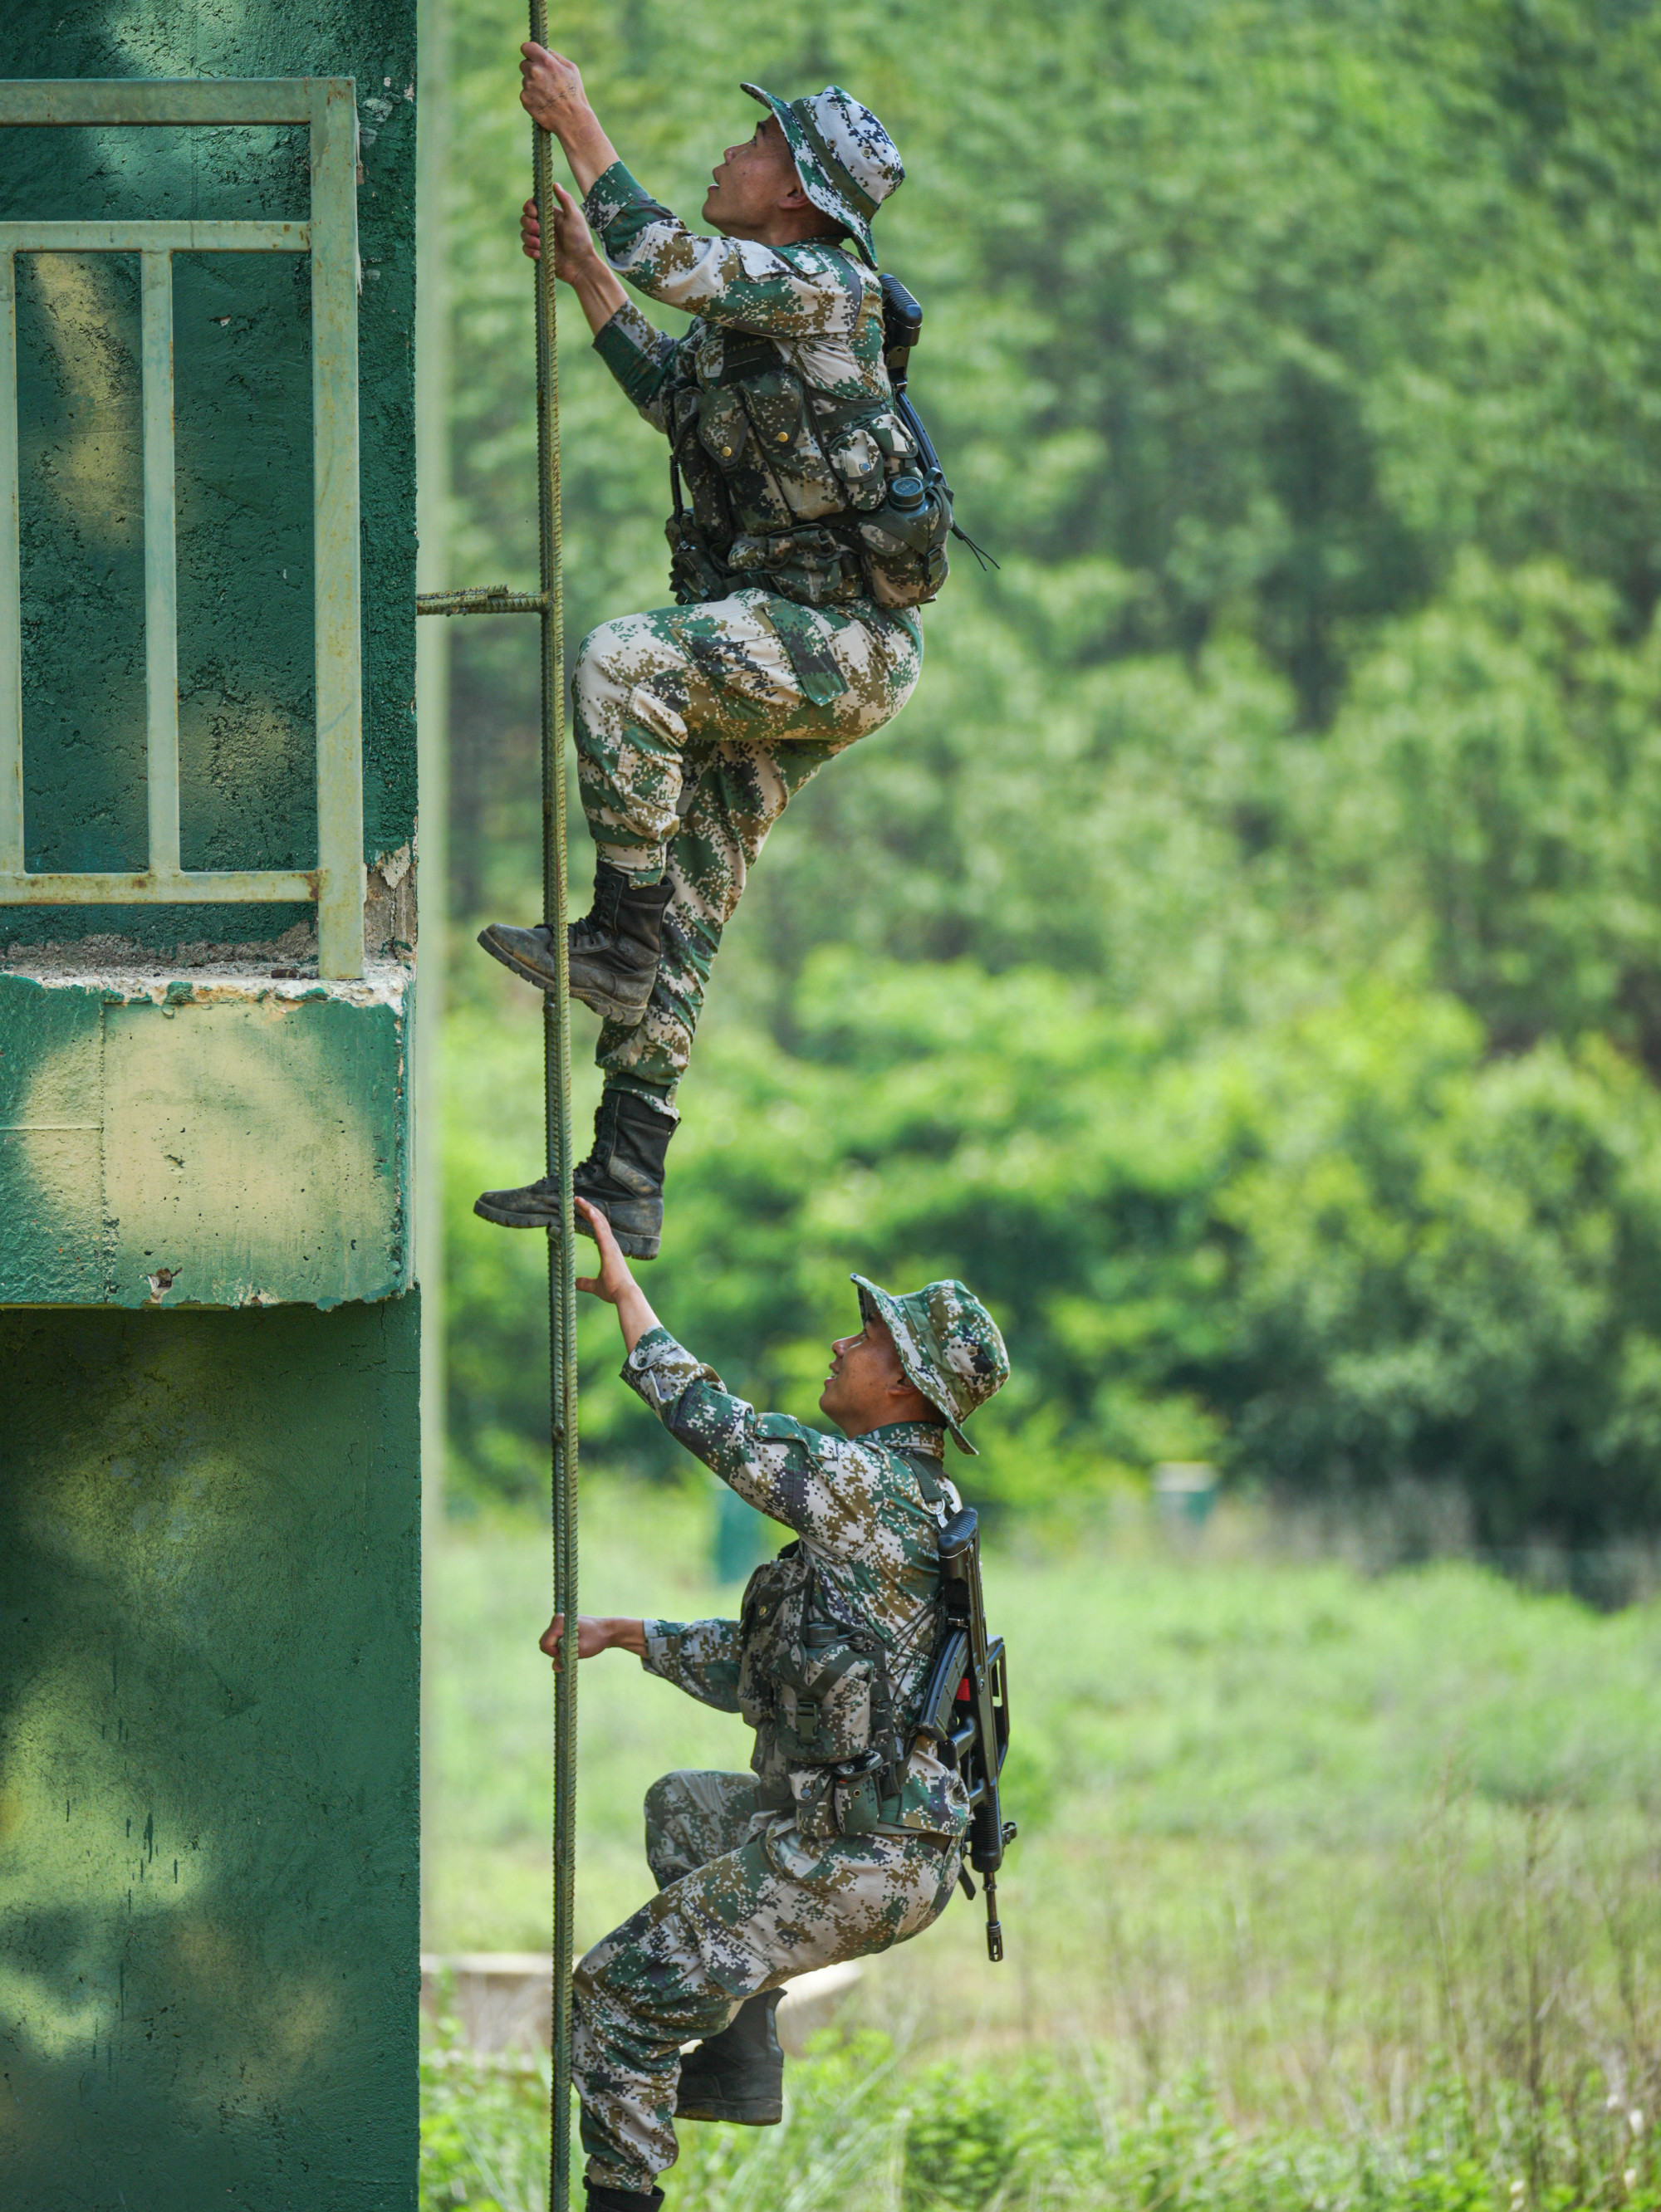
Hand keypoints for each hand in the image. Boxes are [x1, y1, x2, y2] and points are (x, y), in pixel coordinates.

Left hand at [516, 41, 618, 196]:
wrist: (572, 121)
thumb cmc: (575, 94)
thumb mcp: (571, 69)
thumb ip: (554, 57)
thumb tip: (543, 50)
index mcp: (546, 61)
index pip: (526, 47)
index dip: (529, 51)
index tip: (531, 55)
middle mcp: (535, 72)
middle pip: (524, 64)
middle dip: (531, 69)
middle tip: (544, 80)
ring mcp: (528, 86)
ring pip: (525, 80)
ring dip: (532, 84)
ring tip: (548, 95)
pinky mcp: (525, 99)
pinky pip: (525, 93)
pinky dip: (531, 97)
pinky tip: (544, 102)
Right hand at [520, 179, 594, 276]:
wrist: (581, 266)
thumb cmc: (580, 240)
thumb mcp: (575, 217)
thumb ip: (565, 200)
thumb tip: (554, 184)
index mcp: (551, 215)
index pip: (532, 205)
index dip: (529, 207)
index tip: (534, 213)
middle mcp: (543, 226)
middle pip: (524, 219)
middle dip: (528, 224)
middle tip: (539, 231)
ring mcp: (540, 240)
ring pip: (523, 234)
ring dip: (529, 238)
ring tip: (541, 245)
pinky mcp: (538, 253)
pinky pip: (525, 249)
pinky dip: (530, 251)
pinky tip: (540, 254)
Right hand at [540, 1612, 612, 1669]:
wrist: (608, 1631)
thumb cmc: (596, 1639)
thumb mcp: (580, 1651)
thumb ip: (565, 1659)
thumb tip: (554, 1668)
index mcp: (558, 1622)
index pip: (545, 1644)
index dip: (554, 1653)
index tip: (568, 1653)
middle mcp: (556, 1619)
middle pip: (544, 1642)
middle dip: (555, 1652)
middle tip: (571, 1652)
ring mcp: (559, 1622)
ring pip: (549, 1642)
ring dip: (558, 1649)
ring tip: (574, 1649)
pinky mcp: (562, 1625)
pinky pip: (554, 1639)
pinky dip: (561, 1646)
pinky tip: (573, 1646)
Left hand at [574, 1196, 634, 1302]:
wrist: (624, 1295)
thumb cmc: (614, 1290)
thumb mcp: (595, 1286)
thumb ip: (585, 1283)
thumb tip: (575, 1283)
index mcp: (609, 1250)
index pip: (599, 1229)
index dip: (590, 1218)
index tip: (581, 1210)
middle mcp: (611, 1244)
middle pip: (599, 1221)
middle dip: (588, 1210)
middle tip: (577, 1200)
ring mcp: (611, 1245)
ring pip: (600, 1221)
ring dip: (589, 1209)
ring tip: (578, 1199)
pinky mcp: (609, 1248)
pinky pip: (601, 1229)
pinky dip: (595, 1218)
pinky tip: (588, 1210)